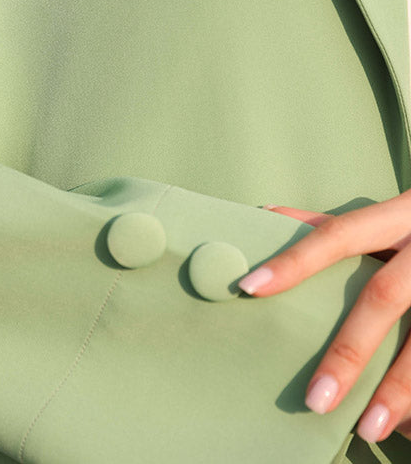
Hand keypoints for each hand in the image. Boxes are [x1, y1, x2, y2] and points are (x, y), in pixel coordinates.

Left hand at [236, 194, 410, 443]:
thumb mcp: (391, 215)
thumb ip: (333, 223)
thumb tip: (267, 216)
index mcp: (401, 215)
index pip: (339, 233)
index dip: (295, 259)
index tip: (250, 287)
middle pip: (384, 296)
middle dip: (350, 349)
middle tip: (315, 399)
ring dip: (399, 388)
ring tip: (367, 429)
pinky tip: (410, 425)